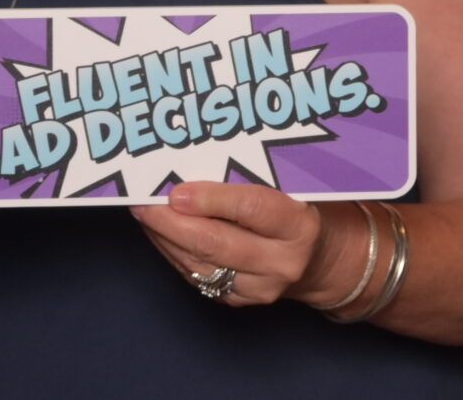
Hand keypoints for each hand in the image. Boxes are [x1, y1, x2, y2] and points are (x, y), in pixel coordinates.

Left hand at [129, 182, 345, 308]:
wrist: (321, 261)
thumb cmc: (300, 208)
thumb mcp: (291, 186)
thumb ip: (253, 177)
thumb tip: (195, 161)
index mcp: (299, 225)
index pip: (252, 210)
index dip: (211, 200)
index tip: (176, 191)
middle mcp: (281, 262)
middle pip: (216, 244)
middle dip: (171, 222)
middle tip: (142, 201)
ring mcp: (259, 288)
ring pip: (199, 264)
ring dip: (164, 237)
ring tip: (142, 212)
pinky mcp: (238, 301)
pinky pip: (196, 277)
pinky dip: (172, 252)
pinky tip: (158, 232)